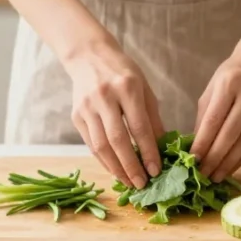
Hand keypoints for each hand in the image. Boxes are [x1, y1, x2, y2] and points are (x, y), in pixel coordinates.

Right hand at [65, 44, 163, 188]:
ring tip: (129, 182)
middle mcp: (104, 98)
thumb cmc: (124, 73)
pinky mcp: (76, 115)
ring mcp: (87, 107)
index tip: (157, 170)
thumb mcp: (145, 90)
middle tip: (143, 184)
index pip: (139, 127)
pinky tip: (116, 170)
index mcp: (127, 88)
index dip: (148, 152)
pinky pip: (90, 144)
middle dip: (131, 166)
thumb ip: (153, 119)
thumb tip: (164, 148)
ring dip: (116, 168)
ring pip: (101, 146)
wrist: (88, 56)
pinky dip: (103, 160)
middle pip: (117, 140)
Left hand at [192, 54, 240, 181]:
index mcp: (230, 84)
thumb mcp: (212, 89)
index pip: (214, 119)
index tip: (193, 160)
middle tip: (203, 175)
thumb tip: (196, 147)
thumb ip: (204, 116)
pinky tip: (232, 167)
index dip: (203, 142)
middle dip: (216, 157)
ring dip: (230, 162)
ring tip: (216, 176)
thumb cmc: (231, 76)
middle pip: (231, 133)